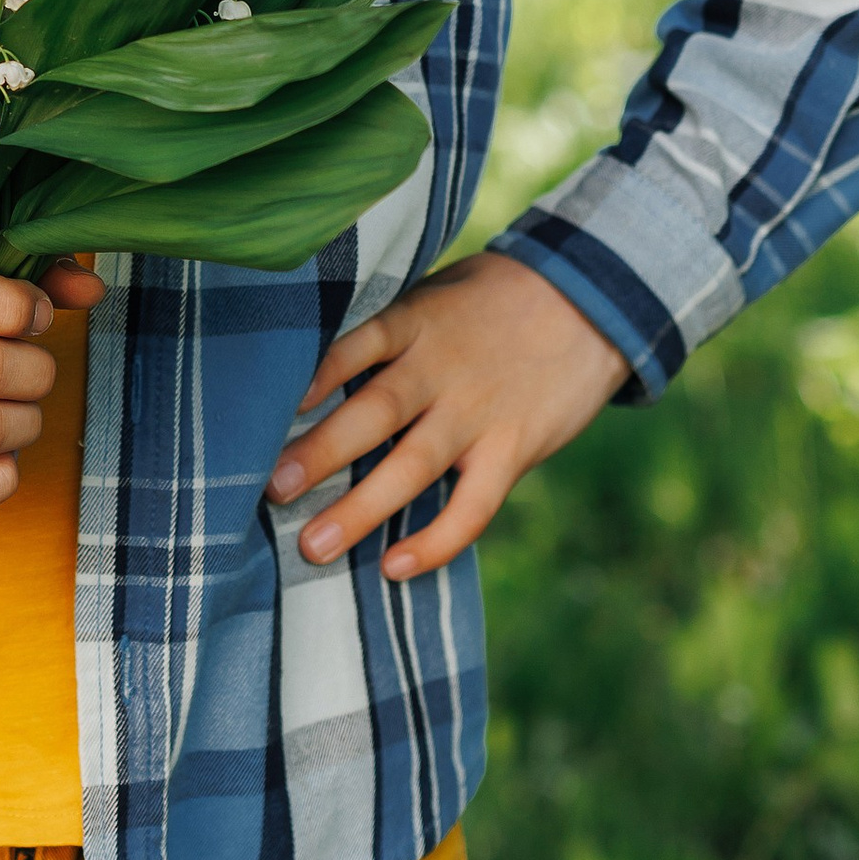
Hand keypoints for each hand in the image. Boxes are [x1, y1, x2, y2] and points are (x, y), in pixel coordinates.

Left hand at [267, 251, 627, 582]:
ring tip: (312, 546)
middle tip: (271, 490)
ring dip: (359, 510)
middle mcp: (440, 369)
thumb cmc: (496, 296)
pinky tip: (394, 568)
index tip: (267, 410)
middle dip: (319, 455)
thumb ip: (390, 327)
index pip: (352, 348)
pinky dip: (434, 541)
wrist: (591, 298)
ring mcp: (477, 413)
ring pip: (410, 468)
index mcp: (415, 322)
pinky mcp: (513, 448)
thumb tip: (317, 366)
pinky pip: (471, 507)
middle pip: (372, 414)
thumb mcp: (438, 291)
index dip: (312, 379)